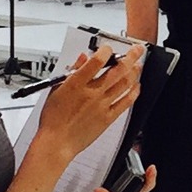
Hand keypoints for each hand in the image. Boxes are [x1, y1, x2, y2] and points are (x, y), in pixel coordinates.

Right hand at [32, 43, 140, 162]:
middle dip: (130, 57)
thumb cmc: (53, 119)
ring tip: (138, 66)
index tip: (109, 48)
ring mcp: (102, 106)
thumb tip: (82, 58)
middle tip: (137, 50)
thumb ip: (72, 71)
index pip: (97, 61)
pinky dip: (134, 92)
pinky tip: (136, 87)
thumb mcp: (56, 89)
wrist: (57, 143)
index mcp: (76, 84)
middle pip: (117, 70)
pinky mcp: (108, 118)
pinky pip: (126, 103)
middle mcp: (92, 93)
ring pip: (125, 84)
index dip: (106, 51)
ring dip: (134, 72)